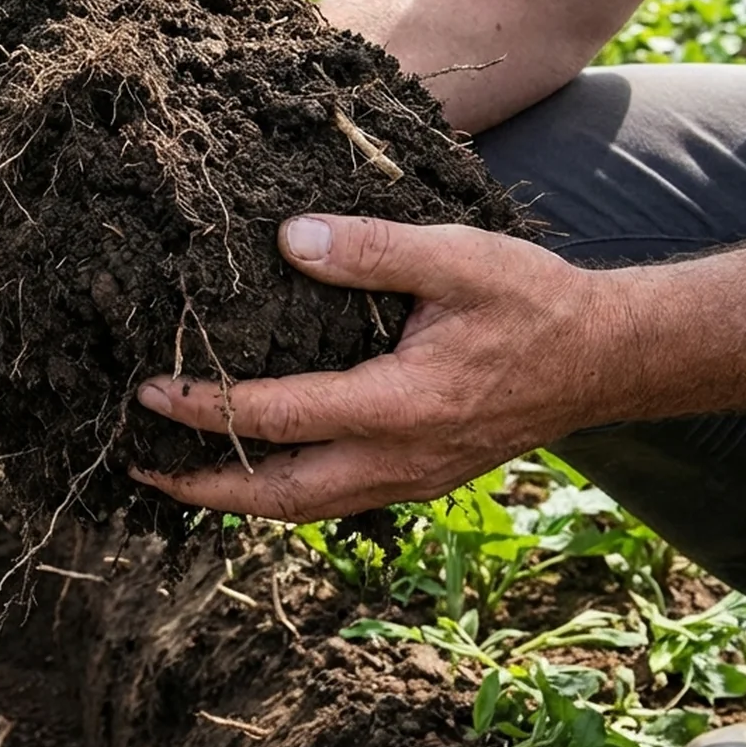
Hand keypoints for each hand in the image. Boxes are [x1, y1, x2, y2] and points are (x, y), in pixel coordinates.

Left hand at [130, 214, 635, 521]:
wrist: (607, 358)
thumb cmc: (533, 301)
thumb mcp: (457, 258)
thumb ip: (372, 249)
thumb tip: (287, 238)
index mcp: (401, 405)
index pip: (280, 417)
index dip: (207, 408)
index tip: (150, 391)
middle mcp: (400, 458)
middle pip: (279, 494)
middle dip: (203, 484)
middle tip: (138, 464)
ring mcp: (412, 478)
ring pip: (306, 508)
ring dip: (237, 498)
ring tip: (177, 477)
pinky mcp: (421, 478)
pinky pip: (334, 500)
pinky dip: (282, 494)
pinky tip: (252, 470)